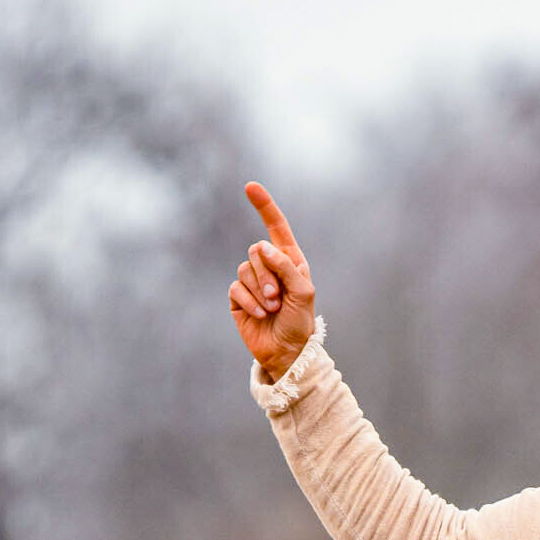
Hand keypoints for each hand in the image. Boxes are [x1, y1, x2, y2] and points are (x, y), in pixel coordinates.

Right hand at [229, 182, 318, 381]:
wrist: (286, 352)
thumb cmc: (300, 322)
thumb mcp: (303, 292)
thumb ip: (285, 266)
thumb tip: (262, 246)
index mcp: (289, 261)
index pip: (276, 228)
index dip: (264, 206)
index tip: (250, 187)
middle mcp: (269, 267)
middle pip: (256, 251)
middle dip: (267, 275)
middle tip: (279, 298)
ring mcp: (252, 281)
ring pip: (244, 269)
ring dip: (260, 292)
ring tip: (273, 309)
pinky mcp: (238, 297)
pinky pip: (236, 288)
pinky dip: (249, 302)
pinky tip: (260, 314)